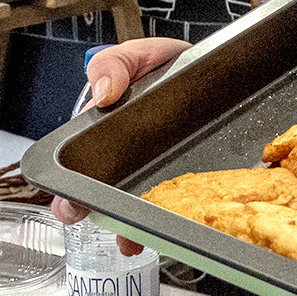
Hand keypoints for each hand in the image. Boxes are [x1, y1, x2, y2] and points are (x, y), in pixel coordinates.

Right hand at [51, 37, 191, 254]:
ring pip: (138, 206)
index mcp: (107, 128)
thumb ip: (114, 64)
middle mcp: (128, 156)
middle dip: (94, 213)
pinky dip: (172, 221)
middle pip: (104, 192)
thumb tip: (102, 93)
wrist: (227, 71)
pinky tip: (172, 234)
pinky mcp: (191, 180)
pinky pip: (178, 205)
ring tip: (131, 241)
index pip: (79, 162)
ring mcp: (160, 171)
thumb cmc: (173, 65)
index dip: (69, 187)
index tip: (68, 205)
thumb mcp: (139, 55)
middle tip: (95, 225)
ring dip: (130, 227)